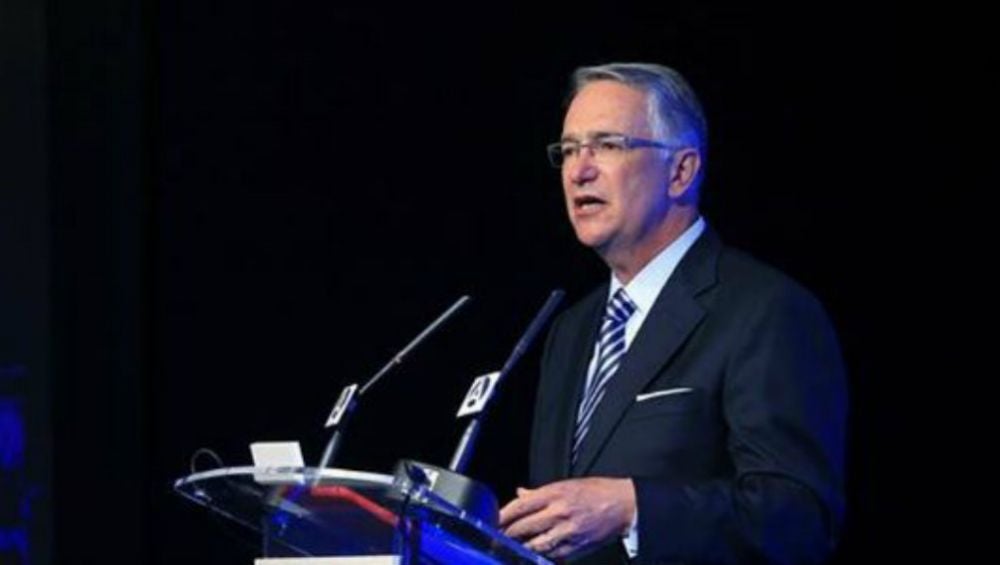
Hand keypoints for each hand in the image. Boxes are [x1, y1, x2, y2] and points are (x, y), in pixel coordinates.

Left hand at [498, 477, 635, 558]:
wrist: (623, 505)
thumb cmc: (597, 492)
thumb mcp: (567, 484)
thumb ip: (540, 492)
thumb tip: (521, 494)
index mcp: (555, 494)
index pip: (521, 505)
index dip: (503, 515)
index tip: (493, 519)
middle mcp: (558, 513)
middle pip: (523, 527)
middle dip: (507, 533)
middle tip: (496, 536)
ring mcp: (566, 532)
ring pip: (534, 545)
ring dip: (519, 547)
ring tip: (509, 547)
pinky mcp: (575, 548)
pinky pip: (551, 555)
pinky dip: (539, 555)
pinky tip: (530, 555)